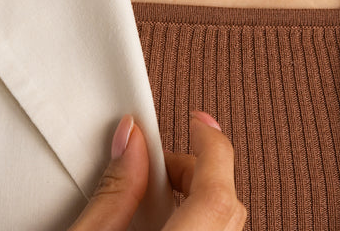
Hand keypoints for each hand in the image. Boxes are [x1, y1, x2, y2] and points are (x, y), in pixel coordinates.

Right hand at [65, 111, 245, 230]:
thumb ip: (113, 193)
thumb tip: (131, 138)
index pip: (216, 194)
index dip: (212, 147)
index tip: (198, 120)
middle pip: (226, 205)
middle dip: (197, 171)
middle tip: (159, 160)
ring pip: (223, 224)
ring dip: (197, 197)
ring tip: (154, 193)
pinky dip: (196, 220)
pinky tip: (163, 220)